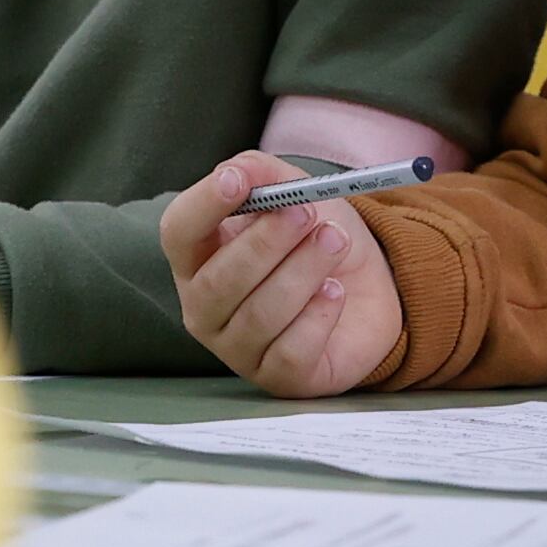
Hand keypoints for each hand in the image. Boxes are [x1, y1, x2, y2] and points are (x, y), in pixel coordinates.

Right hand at [158, 151, 405, 395]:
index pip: (178, 233)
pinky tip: (336, 292)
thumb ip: (263, 174)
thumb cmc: (314, 241)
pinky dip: (318, 314)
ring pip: (259, 315)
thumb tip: (242, 170)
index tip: (237, 180)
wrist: (368, 288)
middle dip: (266, 242)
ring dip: (303, 271)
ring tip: (335, 242)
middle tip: (307, 213)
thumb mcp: (293, 194)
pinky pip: (291, 350)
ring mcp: (238, 348)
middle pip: (218, 281)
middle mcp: (206, 307)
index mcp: (198, 258)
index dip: (203, 206)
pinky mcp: (278, 377)